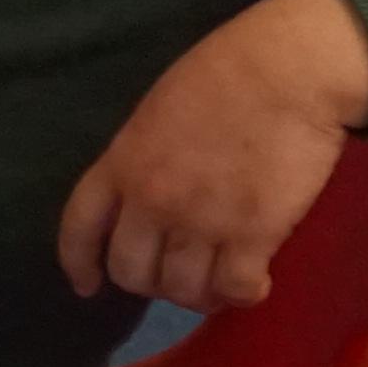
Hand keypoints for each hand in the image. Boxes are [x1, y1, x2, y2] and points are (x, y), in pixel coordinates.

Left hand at [58, 0, 367, 311]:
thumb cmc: (226, 74)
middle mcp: (151, 200)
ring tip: (219, 284)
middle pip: (131, 272)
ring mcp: (200, 220)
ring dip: (199, 295)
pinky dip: (242, 295)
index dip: (80, 264)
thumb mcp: (157, 112)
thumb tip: (147, 190)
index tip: (88, 285)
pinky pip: (236, 288)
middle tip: (178, 276)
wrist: (288, 71)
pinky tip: (253, 284)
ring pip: (182, 290)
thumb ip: (142, 157)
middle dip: (151, 284)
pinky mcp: (253, 234)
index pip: (79, 228)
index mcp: (121, 163)